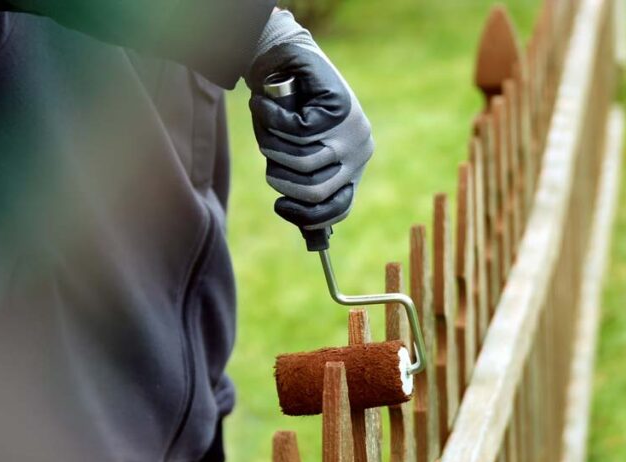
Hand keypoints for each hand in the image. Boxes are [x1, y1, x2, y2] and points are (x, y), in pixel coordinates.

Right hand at [247, 11, 373, 228]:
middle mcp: (360, 150)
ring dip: (274, 146)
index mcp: (353, 167)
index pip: (338, 209)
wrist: (284, 59)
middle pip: (315, 190)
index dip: (306, 215)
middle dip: (281, 177)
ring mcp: (353, 129)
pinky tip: (265, 106)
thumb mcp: (296, 156)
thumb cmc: (286, 113)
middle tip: (269, 155)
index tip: (280, 206)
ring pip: (304, 160)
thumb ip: (304, 189)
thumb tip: (312, 238)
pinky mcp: (340, 106)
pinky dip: (272, 120)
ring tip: (268, 126)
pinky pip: (298, 131)